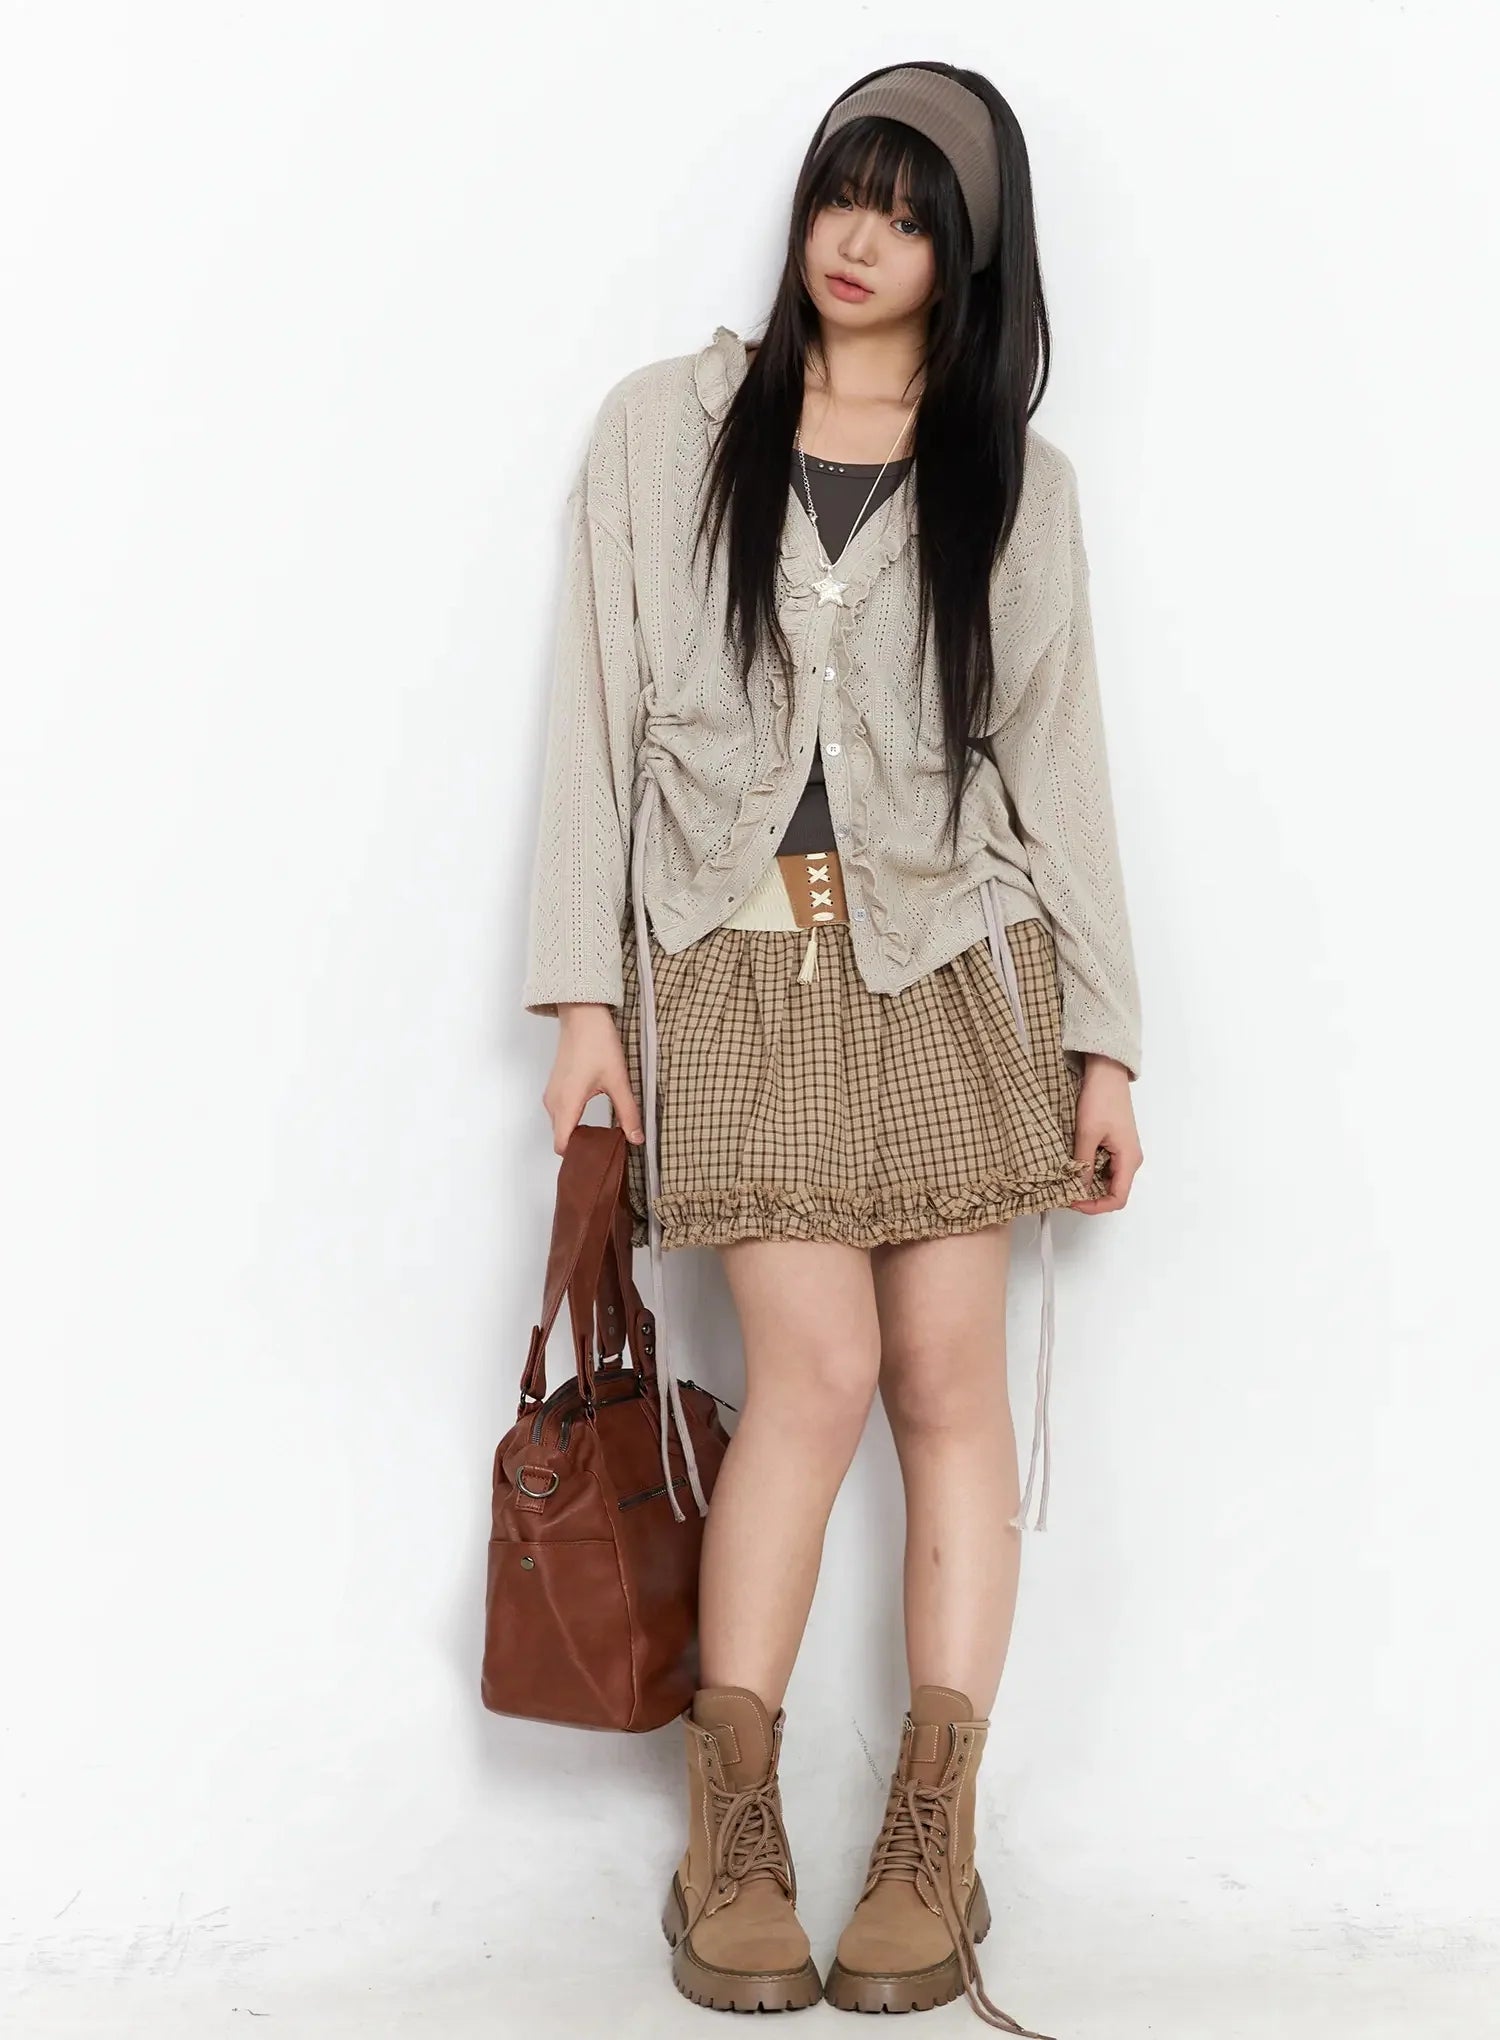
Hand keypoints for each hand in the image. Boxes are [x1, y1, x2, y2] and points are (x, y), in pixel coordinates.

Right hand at [542, 1003, 646, 1155]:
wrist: (582, 1016)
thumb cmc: (597, 1043)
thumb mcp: (619, 1081)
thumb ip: (628, 1113)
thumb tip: (636, 1138)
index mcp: (567, 1104)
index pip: (563, 1146)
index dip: (579, 1156)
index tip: (598, 1159)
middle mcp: (553, 1102)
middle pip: (562, 1138)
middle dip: (581, 1146)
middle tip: (607, 1149)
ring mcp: (552, 1094)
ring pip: (561, 1125)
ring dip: (578, 1132)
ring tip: (603, 1134)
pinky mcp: (555, 1087)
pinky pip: (560, 1113)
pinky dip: (573, 1120)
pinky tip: (593, 1116)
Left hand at [1067, 1055, 1141, 1213]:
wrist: (1106, 1074)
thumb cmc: (1101, 1098)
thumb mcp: (1087, 1134)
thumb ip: (1084, 1164)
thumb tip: (1079, 1188)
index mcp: (1129, 1159)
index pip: (1118, 1198)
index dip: (1095, 1206)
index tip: (1073, 1201)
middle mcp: (1130, 1158)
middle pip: (1112, 1191)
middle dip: (1089, 1196)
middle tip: (1065, 1192)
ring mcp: (1123, 1151)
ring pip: (1106, 1179)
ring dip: (1088, 1183)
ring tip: (1066, 1180)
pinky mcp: (1115, 1144)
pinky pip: (1103, 1166)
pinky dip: (1089, 1170)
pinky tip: (1073, 1166)